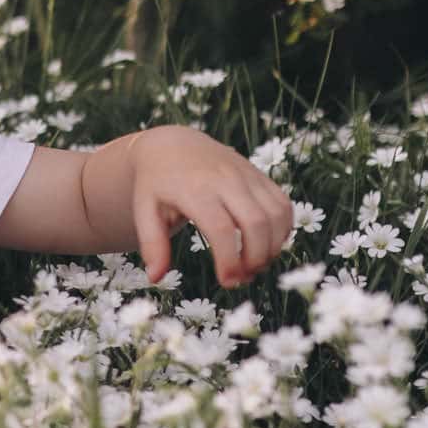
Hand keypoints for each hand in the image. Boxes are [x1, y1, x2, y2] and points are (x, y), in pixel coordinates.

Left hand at [128, 128, 295, 286]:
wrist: (173, 145)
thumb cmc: (156, 184)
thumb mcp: (144, 211)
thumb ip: (152, 244)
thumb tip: (155, 278)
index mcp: (195, 189)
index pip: (221, 229)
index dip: (230, 260)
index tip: (228, 282)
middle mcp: (226, 179)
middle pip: (256, 223)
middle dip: (256, 258)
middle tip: (242, 278)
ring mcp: (247, 175)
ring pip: (276, 215)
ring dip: (273, 247)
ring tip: (254, 265)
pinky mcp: (260, 176)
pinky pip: (283, 205)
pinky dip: (282, 231)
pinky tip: (265, 245)